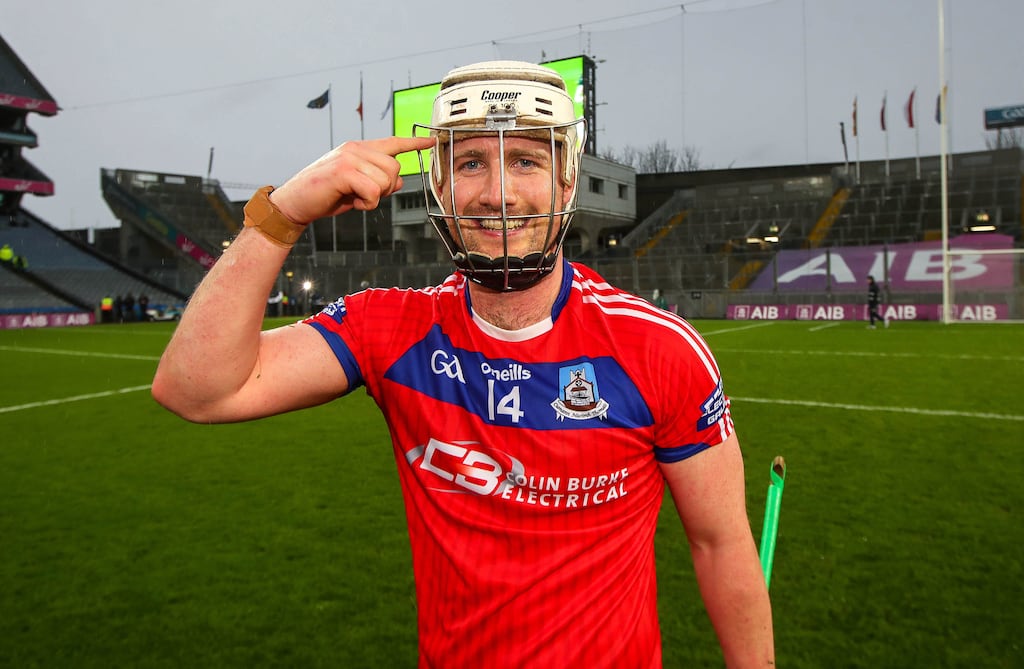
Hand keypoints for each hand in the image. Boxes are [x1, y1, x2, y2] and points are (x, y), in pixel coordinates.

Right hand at [269, 136, 434, 223]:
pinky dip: (366, 203)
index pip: (393, 142)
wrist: (295, 202)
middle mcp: (355, 149)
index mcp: (359, 149)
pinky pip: (373, 191)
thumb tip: (398, 181)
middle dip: (386, 188)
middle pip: (395, 168)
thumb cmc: (324, 194)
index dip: (414, 143)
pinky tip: (351, 202)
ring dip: (374, 198)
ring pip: (386, 180)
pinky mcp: (343, 171)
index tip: (431, 140)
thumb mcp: (355, 186)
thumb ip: (376, 180)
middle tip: (364, 195)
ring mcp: (349, 158)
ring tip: (354, 197)